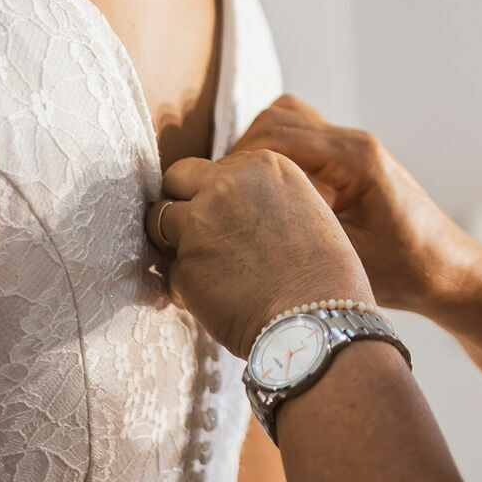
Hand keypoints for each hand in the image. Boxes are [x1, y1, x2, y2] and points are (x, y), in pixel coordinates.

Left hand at [153, 149, 373, 357]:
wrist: (317, 317)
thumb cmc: (322, 272)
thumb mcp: (301, 208)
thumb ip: (259, 195)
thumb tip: (224, 205)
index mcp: (261, 164)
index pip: (214, 168)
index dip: (216, 195)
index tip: (231, 220)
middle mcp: (226, 183)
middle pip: (176, 178)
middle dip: (181, 202)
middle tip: (198, 232)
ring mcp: (199, 222)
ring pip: (158, 221)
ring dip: (174, 242)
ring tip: (204, 267)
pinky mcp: (183, 264)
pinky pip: (170, 270)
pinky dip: (184, 285)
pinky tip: (214, 299)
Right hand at [231, 96, 481, 315]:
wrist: (450, 272)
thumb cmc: (407, 272)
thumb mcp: (348, 259)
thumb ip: (296, 232)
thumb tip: (236, 226)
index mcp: (355, 158)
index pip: (276, 138)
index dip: (236, 166)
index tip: (215, 199)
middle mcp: (353, 141)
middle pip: (277, 118)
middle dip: (241, 154)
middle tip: (225, 197)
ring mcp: (353, 146)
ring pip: (287, 120)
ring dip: (258, 150)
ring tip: (244, 196)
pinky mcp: (350, 159)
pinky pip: (301, 140)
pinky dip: (277, 157)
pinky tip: (270, 199)